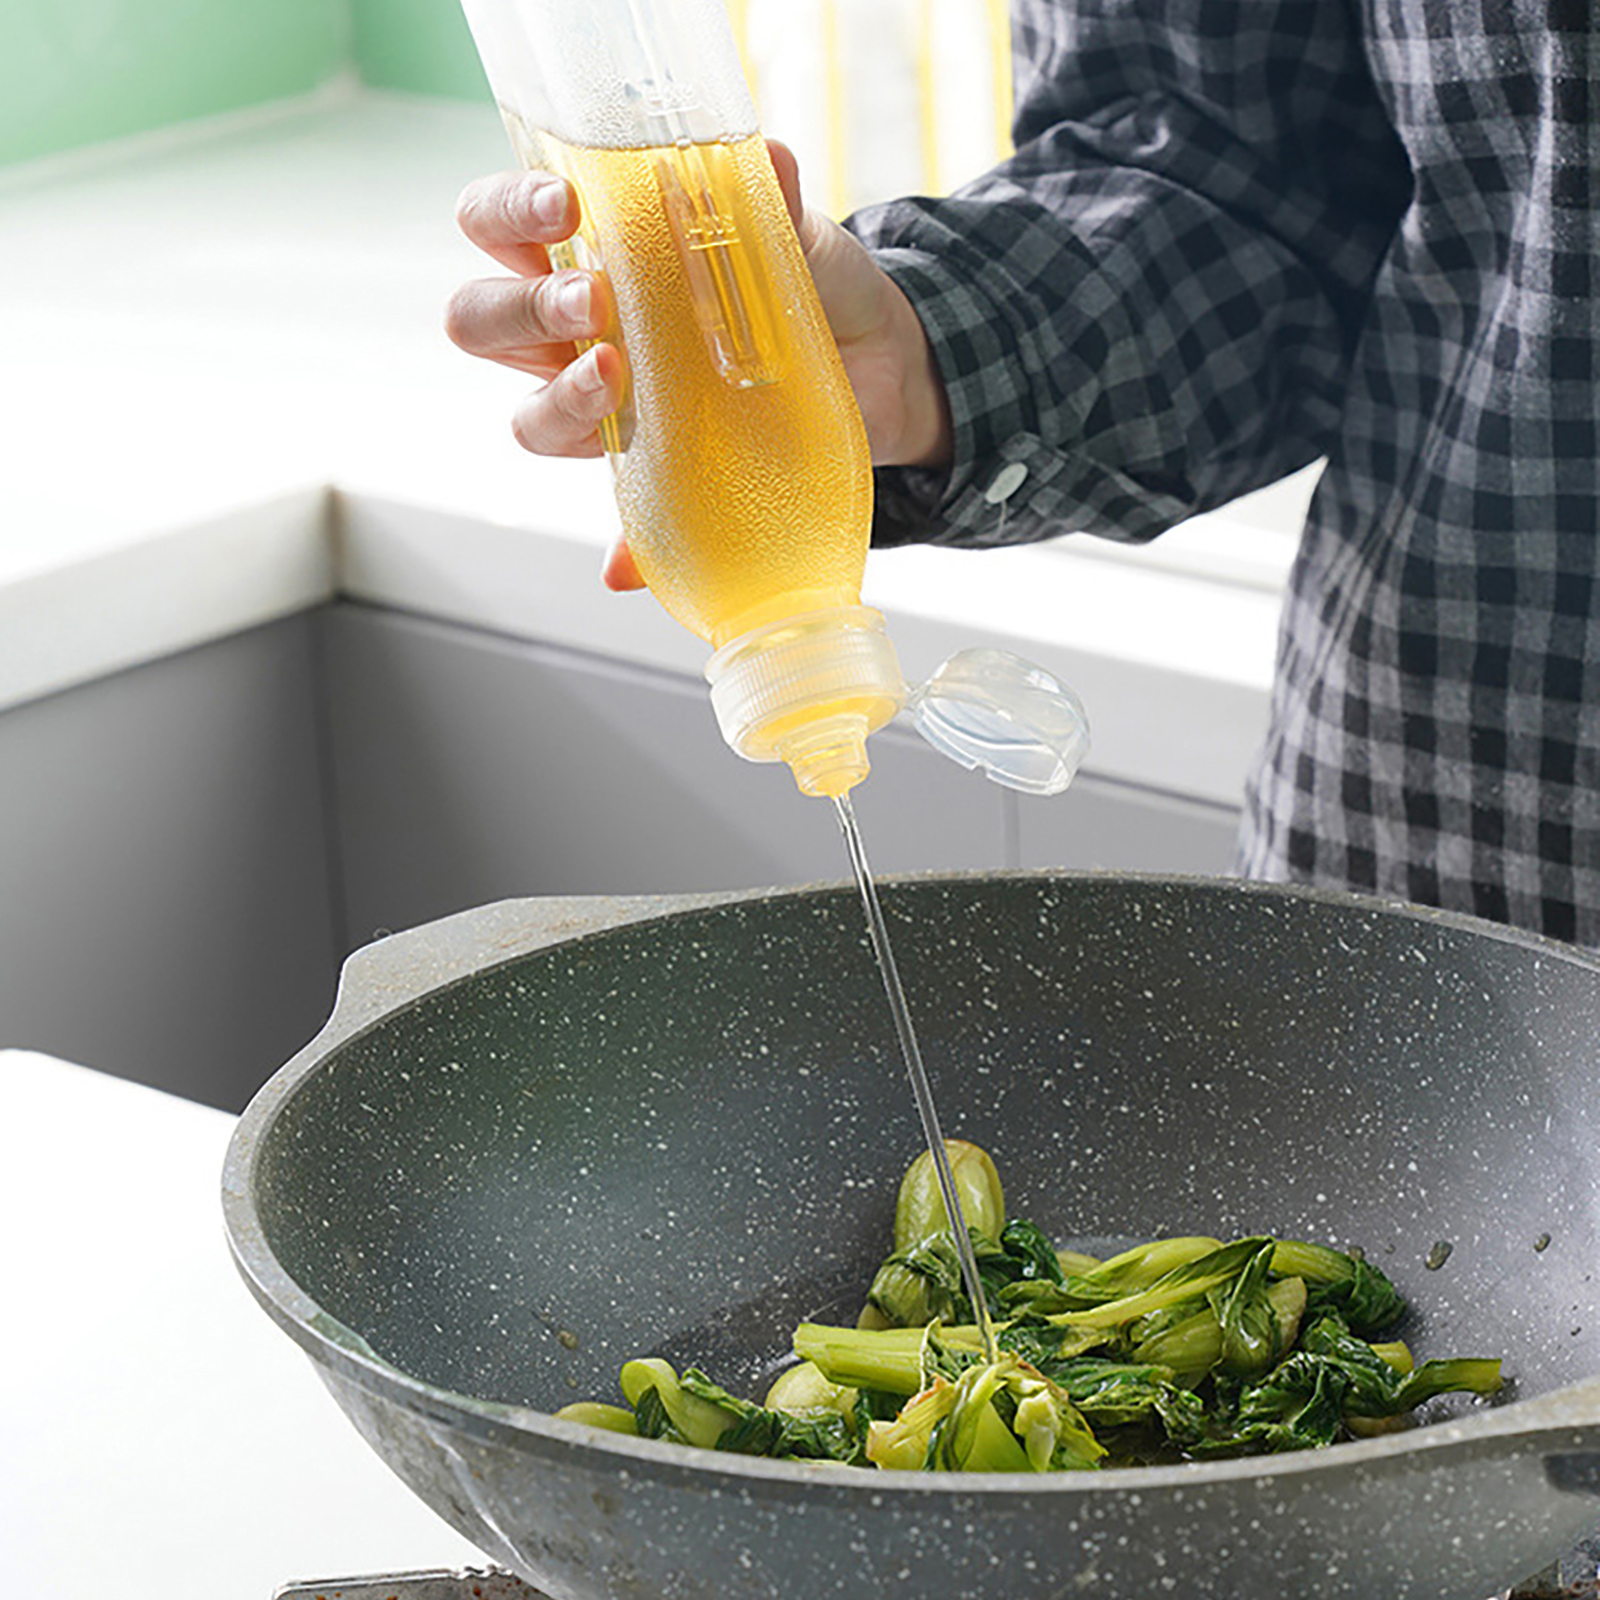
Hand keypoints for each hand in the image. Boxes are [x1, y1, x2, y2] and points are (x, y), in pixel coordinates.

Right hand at [445, 144, 951, 591]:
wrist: (876, 364)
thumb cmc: (808, 283)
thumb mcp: (794, 231)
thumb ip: (770, 198)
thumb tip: (772, 164)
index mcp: (586, 254)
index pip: (496, 227)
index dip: (504, 215)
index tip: (562, 207)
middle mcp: (575, 333)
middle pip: (483, 322)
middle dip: (526, 308)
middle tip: (597, 300)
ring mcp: (608, 409)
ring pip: (529, 417)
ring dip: (560, 401)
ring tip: (616, 376)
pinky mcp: (654, 475)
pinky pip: (619, 519)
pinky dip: (620, 547)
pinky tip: (623, 562)